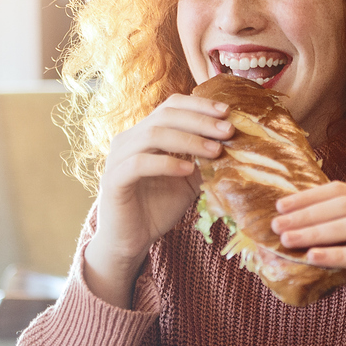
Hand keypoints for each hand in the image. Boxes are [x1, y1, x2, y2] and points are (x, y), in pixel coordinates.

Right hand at [84, 94, 232, 306]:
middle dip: (200, 121)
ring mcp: (117, 158)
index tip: (227, 112)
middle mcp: (129, 140)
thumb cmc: (159, 207)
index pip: (171, 106)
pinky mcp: (113, 180)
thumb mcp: (189, 180)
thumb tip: (233, 142)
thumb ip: (203, 160)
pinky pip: (139, 164)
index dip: (199, 105)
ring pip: (153, 135)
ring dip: (188, 140)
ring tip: (215, 151)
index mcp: (145, 133)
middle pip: (165, 115)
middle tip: (228, 130)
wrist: (131, 240)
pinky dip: (166, 164)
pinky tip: (188, 170)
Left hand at [271, 182, 345, 332]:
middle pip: (345, 204)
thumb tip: (297, 240)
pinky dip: (338, 254)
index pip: (344, 191)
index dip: (310, 197)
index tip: (280, 207)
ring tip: (287, 240)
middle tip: (276, 224)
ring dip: (316, 232)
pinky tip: (313, 258)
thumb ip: (342, 245)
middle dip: (306, 213)